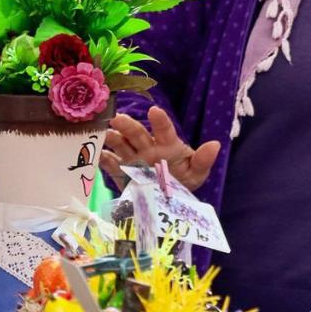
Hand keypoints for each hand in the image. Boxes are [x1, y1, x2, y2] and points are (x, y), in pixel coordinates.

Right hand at [100, 106, 220, 191]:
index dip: (160, 121)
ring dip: (112, 138)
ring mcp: (133, 159)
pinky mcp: (121, 172)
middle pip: (137, 134)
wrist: (166, 200)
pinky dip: (102, 159)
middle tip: (118, 118)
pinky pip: (110, 164)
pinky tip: (95, 156)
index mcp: (167, 145)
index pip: (164, 130)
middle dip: (128, 126)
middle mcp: (147, 148)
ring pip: (121, 145)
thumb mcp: (196, 173)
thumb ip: (203, 160)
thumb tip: (215, 145)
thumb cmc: (183, 180)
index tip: (155, 111)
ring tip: (104, 134)